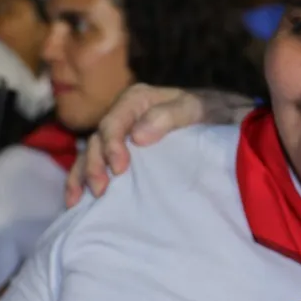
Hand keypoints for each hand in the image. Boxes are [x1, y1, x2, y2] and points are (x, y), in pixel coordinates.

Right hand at [66, 85, 252, 205]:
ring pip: (90, 153)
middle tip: (101, 190)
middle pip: (97, 139)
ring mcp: (121, 136)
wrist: (224, 121)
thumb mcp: (196, 109)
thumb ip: (169, 116)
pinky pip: (97, 165)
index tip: (120, 169)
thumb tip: (137, 136)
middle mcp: (123, 116)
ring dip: (82, 175)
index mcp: (137, 100)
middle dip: (94, 165)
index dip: (111, 145)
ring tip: (79, 199)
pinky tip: (76, 200)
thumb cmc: (212, 112)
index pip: (114, 122)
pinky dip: (82, 180)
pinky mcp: (123, 154)